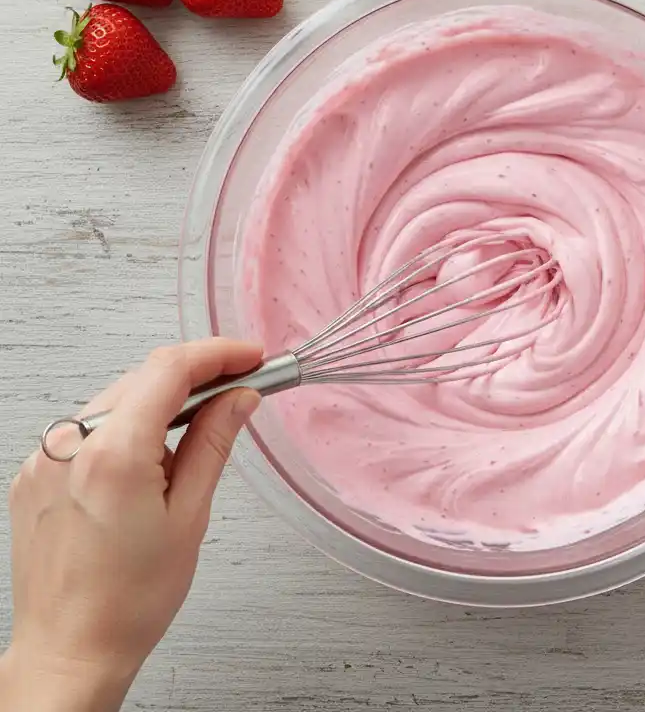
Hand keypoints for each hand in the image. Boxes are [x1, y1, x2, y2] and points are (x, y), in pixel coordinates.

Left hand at [1, 338, 261, 711]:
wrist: (70, 650)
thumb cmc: (128, 600)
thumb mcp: (191, 516)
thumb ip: (214, 442)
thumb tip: (238, 397)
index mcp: (113, 454)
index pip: (170, 369)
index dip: (218, 354)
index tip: (250, 358)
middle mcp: (69, 445)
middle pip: (143, 378)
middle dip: (195, 376)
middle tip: (239, 389)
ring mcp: (45, 458)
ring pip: (117, 400)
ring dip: (161, 403)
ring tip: (195, 438)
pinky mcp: (35, 473)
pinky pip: (90, 428)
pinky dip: (128, 429)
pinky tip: (150, 462)